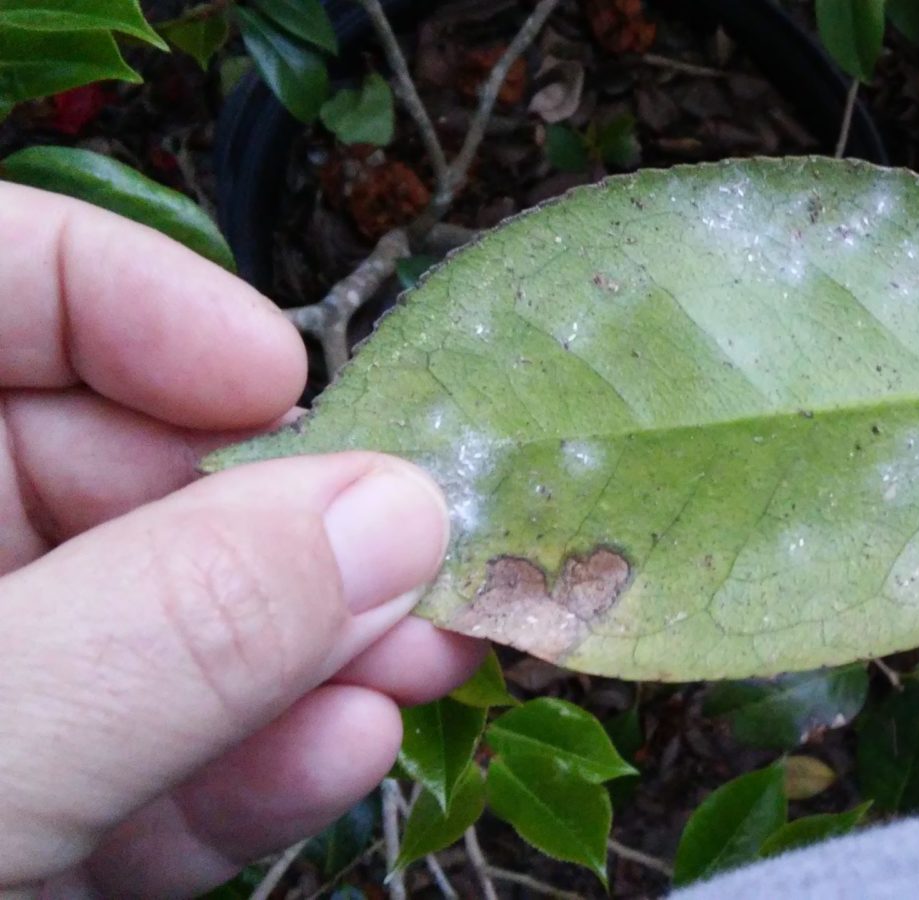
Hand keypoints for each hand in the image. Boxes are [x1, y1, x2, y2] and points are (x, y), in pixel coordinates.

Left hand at [0, 183, 484, 895]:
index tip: (277, 389)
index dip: (123, 305)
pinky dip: (222, 768)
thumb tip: (390, 509)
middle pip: (73, 466)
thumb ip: (161, 631)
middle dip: (253, 525)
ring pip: (120, 633)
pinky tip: (327, 755)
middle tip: (402, 567)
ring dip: (280, 658)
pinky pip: (111, 761)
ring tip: (413, 666)